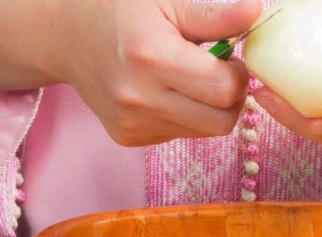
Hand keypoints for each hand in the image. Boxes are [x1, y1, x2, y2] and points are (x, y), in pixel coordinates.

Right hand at [55, 0, 262, 145]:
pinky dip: (185, 117)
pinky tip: (167, 93)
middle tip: (220, 74)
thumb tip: (255, 12)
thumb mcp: (167, 3)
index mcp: (152, 57)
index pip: (225, 89)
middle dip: (232, 99)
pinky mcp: (128, 137)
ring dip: (210, 109)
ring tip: (190, 79)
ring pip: (203, 132)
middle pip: (221, 121)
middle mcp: (140, 97)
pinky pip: (179, 135)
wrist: (67, 37)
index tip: (231, 58)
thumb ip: (214, 17)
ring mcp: (133, 123)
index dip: (239, 74)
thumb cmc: (121, 12)